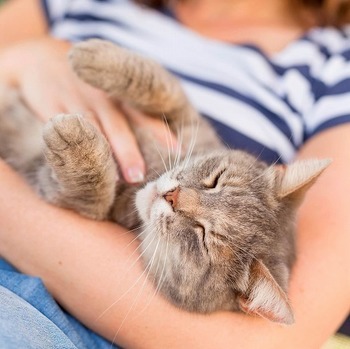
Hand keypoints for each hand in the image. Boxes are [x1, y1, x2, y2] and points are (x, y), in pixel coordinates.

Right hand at [0, 38, 174, 182]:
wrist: (42, 58)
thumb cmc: (89, 85)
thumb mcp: (110, 88)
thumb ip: (130, 112)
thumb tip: (165, 142)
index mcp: (118, 93)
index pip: (142, 113)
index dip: (158, 130)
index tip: (176, 150)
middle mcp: (100, 96)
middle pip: (117, 125)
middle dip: (129, 151)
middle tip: (139, 176)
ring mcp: (74, 99)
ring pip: (92, 130)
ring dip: (104, 154)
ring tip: (116, 179)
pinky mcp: (49, 104)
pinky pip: (63, 128)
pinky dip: (74, 145)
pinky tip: (82, 163)